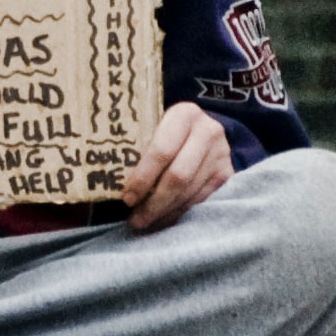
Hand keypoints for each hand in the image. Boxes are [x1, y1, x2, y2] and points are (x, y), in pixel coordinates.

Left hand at [115, 101, 232, 232]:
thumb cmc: (165, 132)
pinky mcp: (227, 174)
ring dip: (165, 213)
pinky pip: (201, 201)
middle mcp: (208, 131)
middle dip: (153, 203)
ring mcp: (221, 154)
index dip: (142, 178)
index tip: (126, 198)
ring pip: (189, 193)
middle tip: (135, 219)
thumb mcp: (152, 128)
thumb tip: (107, 180)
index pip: (161, 151)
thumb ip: (137, 147)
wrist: (203, 129)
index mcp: (184, 114)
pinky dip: (179, 214)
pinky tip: (163, 219)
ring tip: (144, 222)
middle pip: (178, 177)